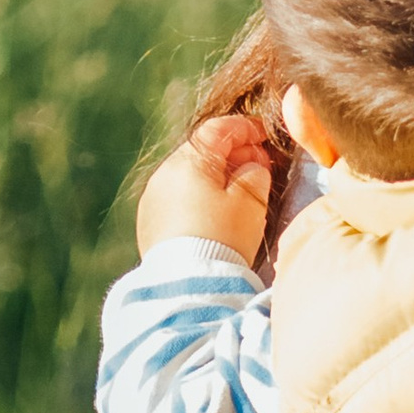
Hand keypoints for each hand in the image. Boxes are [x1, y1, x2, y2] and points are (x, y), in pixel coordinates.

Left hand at [136, 113, 276, 262]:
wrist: (189, 284)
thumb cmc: (224, 237)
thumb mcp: (250, 202)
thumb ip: (256, 173)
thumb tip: (252, 164)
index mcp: (189, 162)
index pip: (218, 130)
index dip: (245, 128)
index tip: (265, 135)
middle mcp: (164, 174)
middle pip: (201, 152)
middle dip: (231, 154)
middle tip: (258, 165)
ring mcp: (152, 198)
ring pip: (187, 176)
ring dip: (213, 178)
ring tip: (237, 194)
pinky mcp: (148, 222)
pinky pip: (176, 199)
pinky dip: (196, 198)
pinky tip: (212, 215)